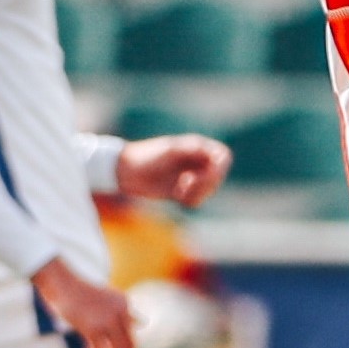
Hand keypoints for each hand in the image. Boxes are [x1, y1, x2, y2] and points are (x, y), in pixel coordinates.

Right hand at [35, 258, 135, 347]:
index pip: (133, 334)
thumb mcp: (108, 300)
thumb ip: (126, 312)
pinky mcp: (93, 328)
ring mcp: (108, 320)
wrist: (60, 283)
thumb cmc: (80, 292)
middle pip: (131, 346)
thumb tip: (145, 323)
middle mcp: (121, 312)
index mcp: (125, 304)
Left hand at [116, 133, 232, 207]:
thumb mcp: (170, 151)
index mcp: (197, 146)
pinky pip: (198, 200)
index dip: (219, 169)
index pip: (222, 157)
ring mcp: (191, 176)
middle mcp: (197, 161)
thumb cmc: (147, 156)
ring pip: (210, 190)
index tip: (203, 176)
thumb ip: (193, 150)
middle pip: (218, 176)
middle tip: (185, 187)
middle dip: (205, 185)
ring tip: (179, 193)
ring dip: (198, 194)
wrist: (126, 171)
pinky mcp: (183, 190)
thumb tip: (212, 153)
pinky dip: (191, 201)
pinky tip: (176, 198)